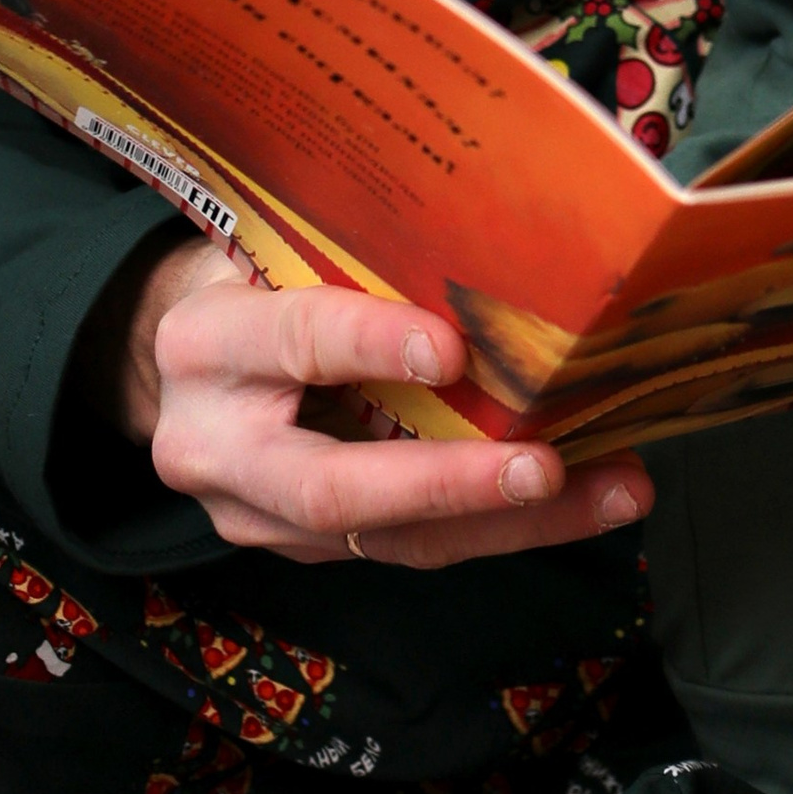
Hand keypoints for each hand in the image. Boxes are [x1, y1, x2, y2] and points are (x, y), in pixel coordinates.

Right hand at [103, 238, 651, 565]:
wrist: (184, 361)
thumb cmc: (251, 277)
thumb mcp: (277, 244)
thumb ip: (354, 259)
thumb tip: (491, 250)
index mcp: (205, 345)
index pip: (294, 341)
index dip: (372, 344)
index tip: (454, 348)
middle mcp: (216, 449)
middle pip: (334, 487)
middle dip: (450, 482)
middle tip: (546, 466)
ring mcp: (258, 516)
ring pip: (389, 538)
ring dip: (510, 521)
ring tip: (608, 491)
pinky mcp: (307, 549)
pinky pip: (409, 548)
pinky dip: (501, 526)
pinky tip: (581, 501)